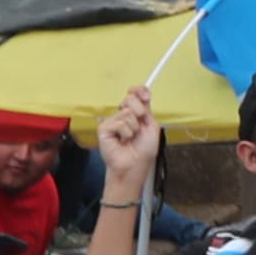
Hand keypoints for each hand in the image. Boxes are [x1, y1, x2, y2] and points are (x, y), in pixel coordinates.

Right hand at [96, 87, 161, 201]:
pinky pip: (119, 123)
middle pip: (130, 98)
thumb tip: (144, 94)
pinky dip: (125, 133)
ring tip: (130, 138)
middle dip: (139, 111)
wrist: (135, 164)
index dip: (139, 90)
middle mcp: (122, 115)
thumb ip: (147, 110)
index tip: (147, 96)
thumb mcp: (151, 126)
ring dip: (134, 127)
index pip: (134, 94)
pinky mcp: (103, 128)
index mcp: (134, 113)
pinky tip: (122, 141)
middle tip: (140, 126)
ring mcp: (112, 121)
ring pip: (126, 112)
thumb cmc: (144, 149)